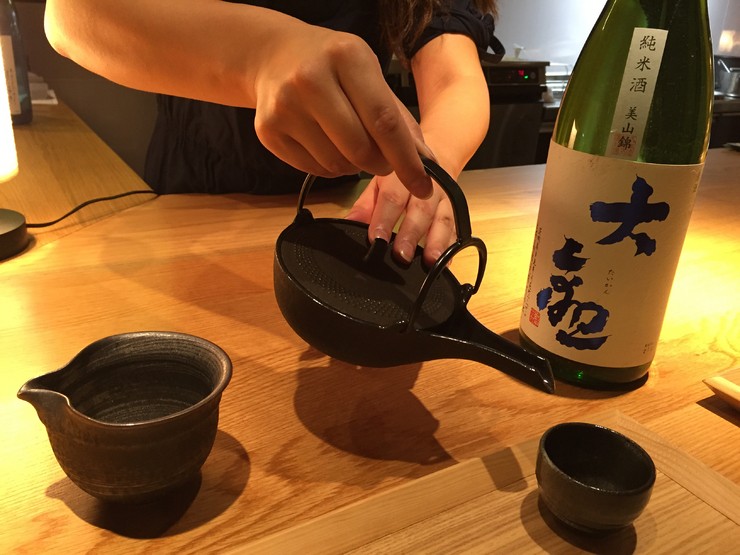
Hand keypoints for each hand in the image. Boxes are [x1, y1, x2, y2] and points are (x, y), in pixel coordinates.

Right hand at [251, 24, 432, 198]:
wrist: (274, 56)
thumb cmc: (332, 66)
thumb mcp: (369, 73)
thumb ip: (398, 117)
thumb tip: (425, 161)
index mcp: (346, 57)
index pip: (384, 121)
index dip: (406, 160)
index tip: (423, 186)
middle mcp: (311, 79)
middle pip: (359, 148)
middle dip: (380, 165)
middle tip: (382, 161)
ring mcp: (285, 106)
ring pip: (336, 164)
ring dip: (353, 166)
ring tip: (349, 144)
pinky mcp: (267, 130)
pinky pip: (314, 169)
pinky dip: (330, 167)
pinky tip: (326, 144)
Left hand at [345, 172, 455, 267]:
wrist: (431, 160)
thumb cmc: (400, 177)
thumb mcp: (379, 183)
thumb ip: (365, 205)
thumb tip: (350, 223)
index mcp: (402, 175)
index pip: (393, 197)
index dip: (385, 219)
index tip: (377, 239)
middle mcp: (427, 185)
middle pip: (421, 210)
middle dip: (411, 234)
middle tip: (401, 255)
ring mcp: (445, 198)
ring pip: (443, 219)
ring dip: (437, 242)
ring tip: (431, 261)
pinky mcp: (457, 211)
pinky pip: (456, 229)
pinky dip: (451, 246)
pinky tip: (446, 262)